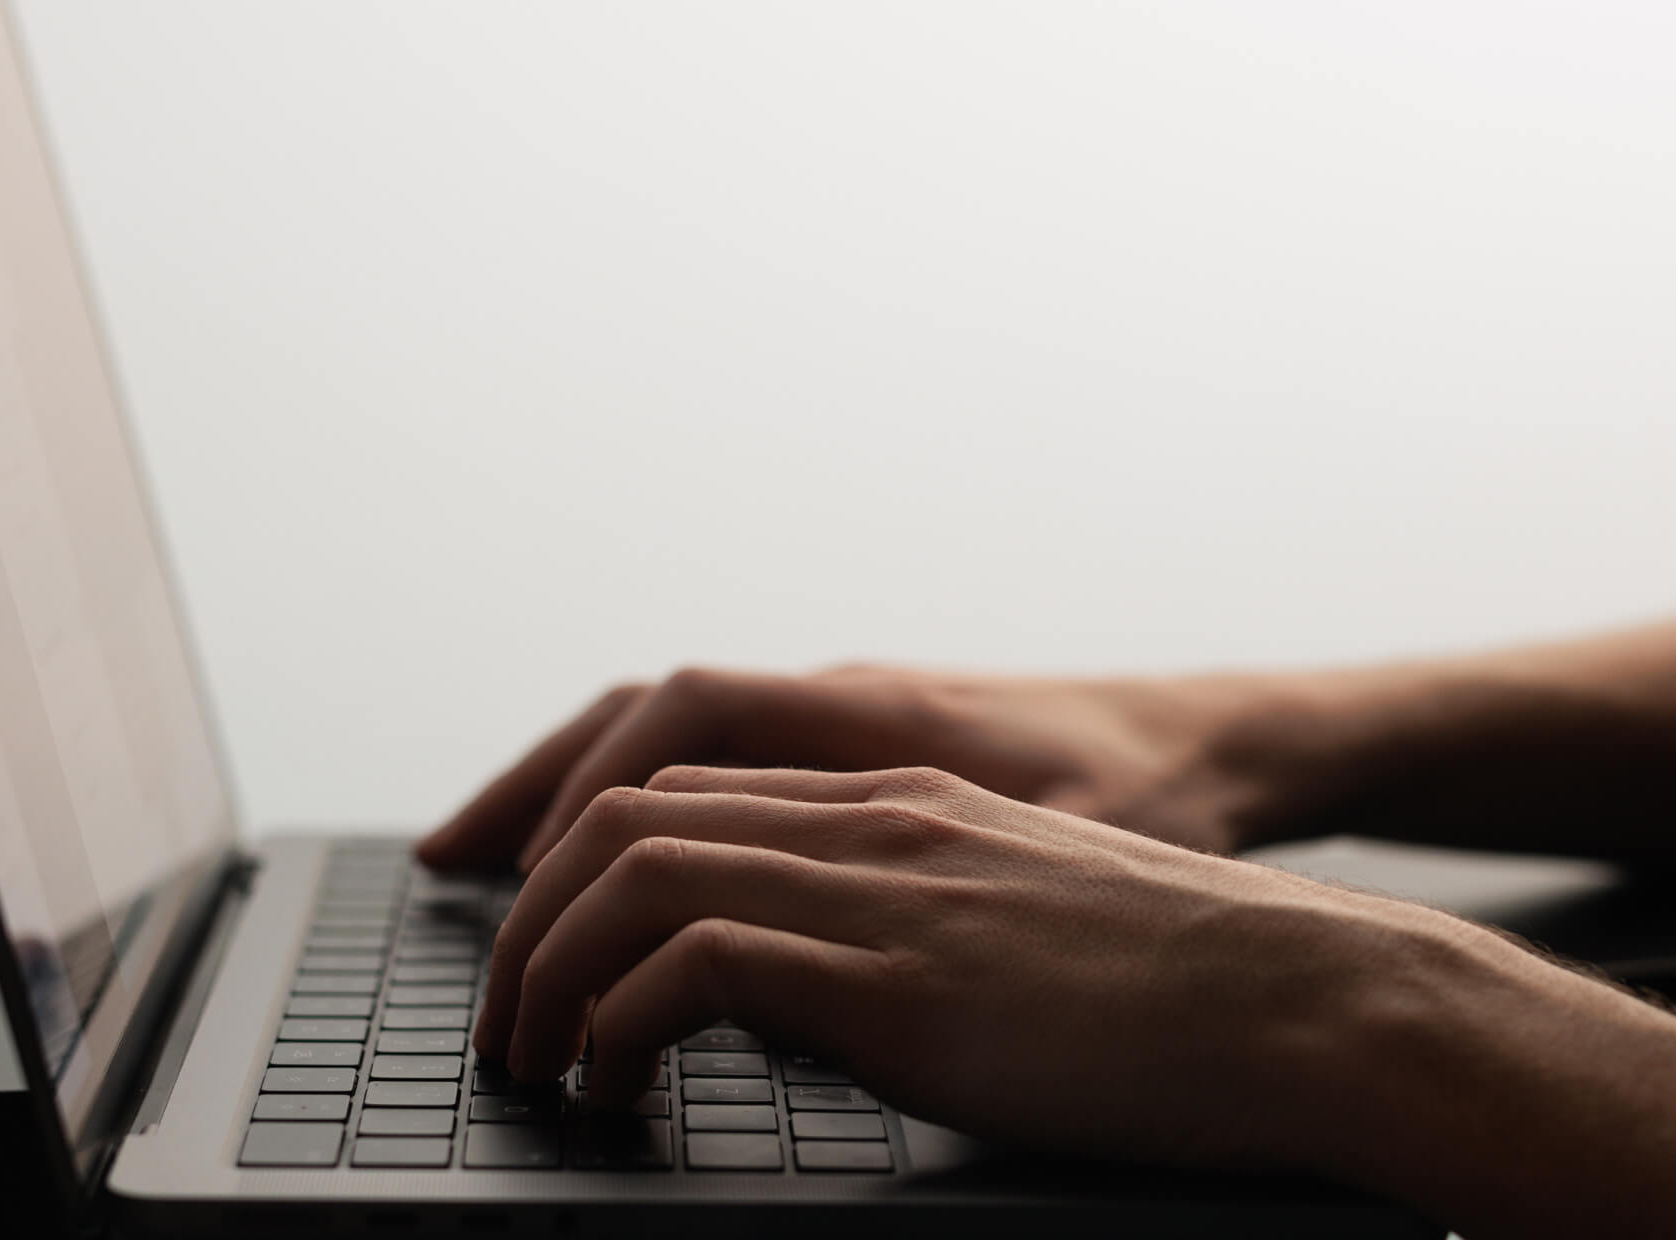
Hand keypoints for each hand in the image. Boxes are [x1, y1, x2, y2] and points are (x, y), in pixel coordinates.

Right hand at [417, 666, 1269, 873]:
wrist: (1228, 747)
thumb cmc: (1162, 803)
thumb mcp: (1056, 855)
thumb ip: (925, 895)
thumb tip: (779, 967)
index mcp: (877, 715)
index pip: (689, 718)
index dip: (599, 795)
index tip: (545, 883)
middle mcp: (842, 702)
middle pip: (643, 717)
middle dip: (536, 791)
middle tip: (448, 874)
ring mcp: (844, 723)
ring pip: (667, 738)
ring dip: (567, 791)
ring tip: (475, 862)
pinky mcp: (857, 759)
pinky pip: (713, 765)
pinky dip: (635, 803)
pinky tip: (603, 863)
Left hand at [470, 763, 1515, 1174]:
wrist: (1315, 1003)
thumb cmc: (1193, 999)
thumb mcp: (1025, 938)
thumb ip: (910, 944)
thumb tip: (805, 1011)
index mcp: (906, 805)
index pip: (687, 783)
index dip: (575, 848)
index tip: (526, 930)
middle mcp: (878, 819)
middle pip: (629, 808)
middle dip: (528, 908)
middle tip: (500, 1016)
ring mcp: (885, 885)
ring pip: (632, 867)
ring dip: (547, 967)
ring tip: (530, 1059)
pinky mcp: (897, 973)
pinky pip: (692, 963)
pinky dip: (617, 1022)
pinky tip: (616, 1086)